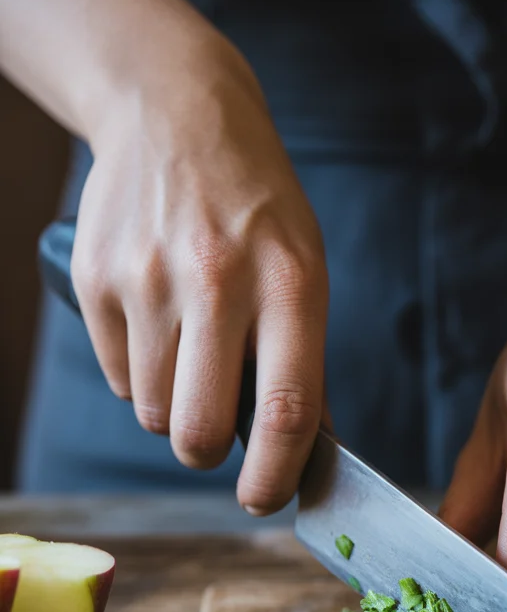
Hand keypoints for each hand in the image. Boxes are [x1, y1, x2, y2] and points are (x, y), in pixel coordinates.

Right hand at [71, 39, 327, 513]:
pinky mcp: (96, 280)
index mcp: (290, 283)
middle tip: (218, 438)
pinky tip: (159, 323)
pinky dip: (143, 375)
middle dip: (209, 455)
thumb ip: (304, 359)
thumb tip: (306, 451)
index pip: (286, 411)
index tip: (267, 499)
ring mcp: (149, 280)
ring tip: (191, 354)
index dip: (276, 475)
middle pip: (201, 430)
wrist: (174, 112)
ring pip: (155, 413)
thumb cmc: (255, 206)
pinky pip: (121, 379)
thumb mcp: (304, 266)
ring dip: (176, 409)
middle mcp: (218, 282)